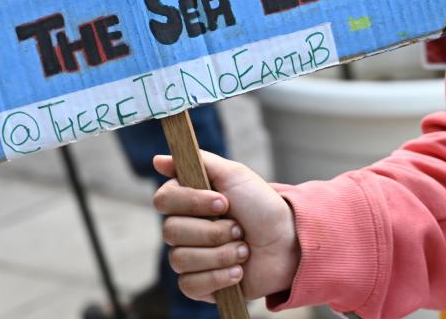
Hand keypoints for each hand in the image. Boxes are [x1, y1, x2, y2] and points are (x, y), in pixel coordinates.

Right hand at [152, 151, 299, 302]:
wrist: (288, 242)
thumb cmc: (261, 206)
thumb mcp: (234, 175)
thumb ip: (198, 162)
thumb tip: (157, 159)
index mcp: (186, 201)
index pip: (163, 200)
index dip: (192, 203)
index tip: (223, 202)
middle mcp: (183, 228)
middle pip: (171, 231)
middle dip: (213, 232)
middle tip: (240, 228)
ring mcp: (189, 257)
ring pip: (180, 259)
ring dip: (220, 254)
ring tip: (244, 250)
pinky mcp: (199, 284)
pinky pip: (189, 285)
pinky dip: (217, 278)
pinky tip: (238, 272)